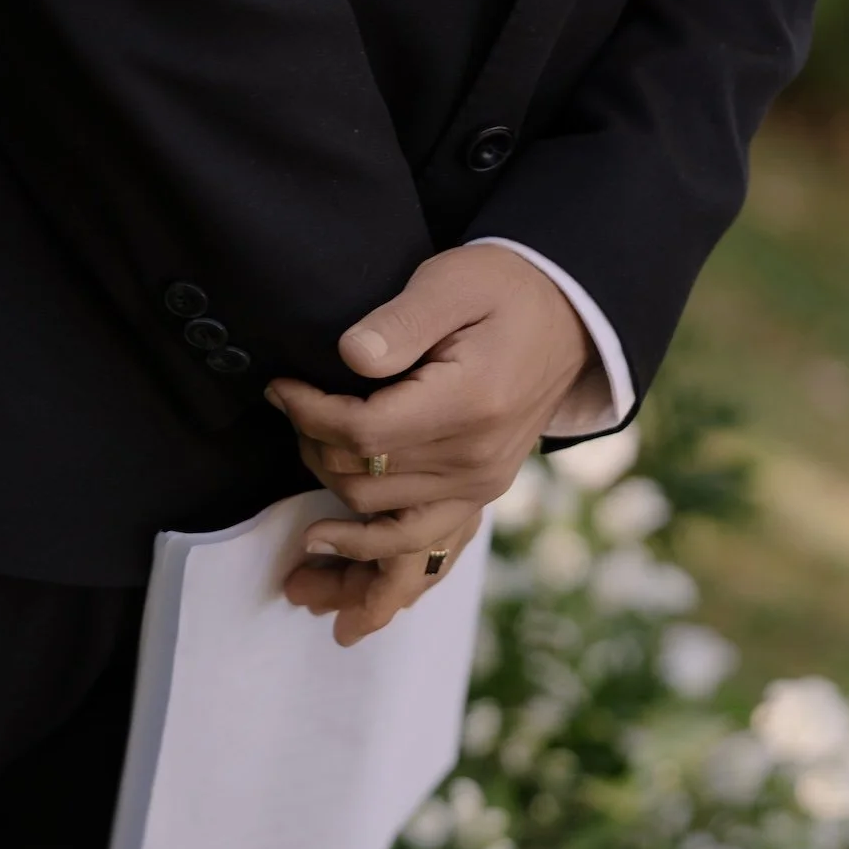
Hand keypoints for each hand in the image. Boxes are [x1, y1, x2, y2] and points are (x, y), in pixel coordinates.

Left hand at [267, 244, 594, 641]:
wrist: (568, 318)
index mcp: (468, 404)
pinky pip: (423, 548)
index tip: (280, 389)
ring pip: (385, 528)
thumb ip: (400, 320)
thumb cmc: (502, 289)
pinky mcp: (479, 496)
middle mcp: (476, 460)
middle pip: (365, 483)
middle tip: (288, 418)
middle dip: (311, 455)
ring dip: (335, 534)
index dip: (309, 416)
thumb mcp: (452, 282)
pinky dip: (376, 563)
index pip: (363, 434)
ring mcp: (480, 485)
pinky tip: (334, 566)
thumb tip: (349, 357)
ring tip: (294, 540)